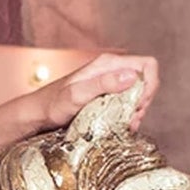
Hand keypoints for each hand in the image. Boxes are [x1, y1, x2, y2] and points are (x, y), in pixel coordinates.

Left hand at [35, 51, 158, 131]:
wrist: (38, 114)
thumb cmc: (53, 104)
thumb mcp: (77, 95)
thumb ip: (103, 84)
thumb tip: (131, 76)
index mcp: (108, 64)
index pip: (147, 65)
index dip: (150, 84)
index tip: (139, 104)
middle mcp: (112, 71)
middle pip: (146, 82)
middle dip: (144, 101)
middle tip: (131, 118)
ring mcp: (110, 84)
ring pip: (138, 95)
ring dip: (137, 111)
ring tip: (126, 124)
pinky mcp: (107, 97)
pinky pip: (128, 104)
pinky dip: (129, 116)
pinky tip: (121, 126)